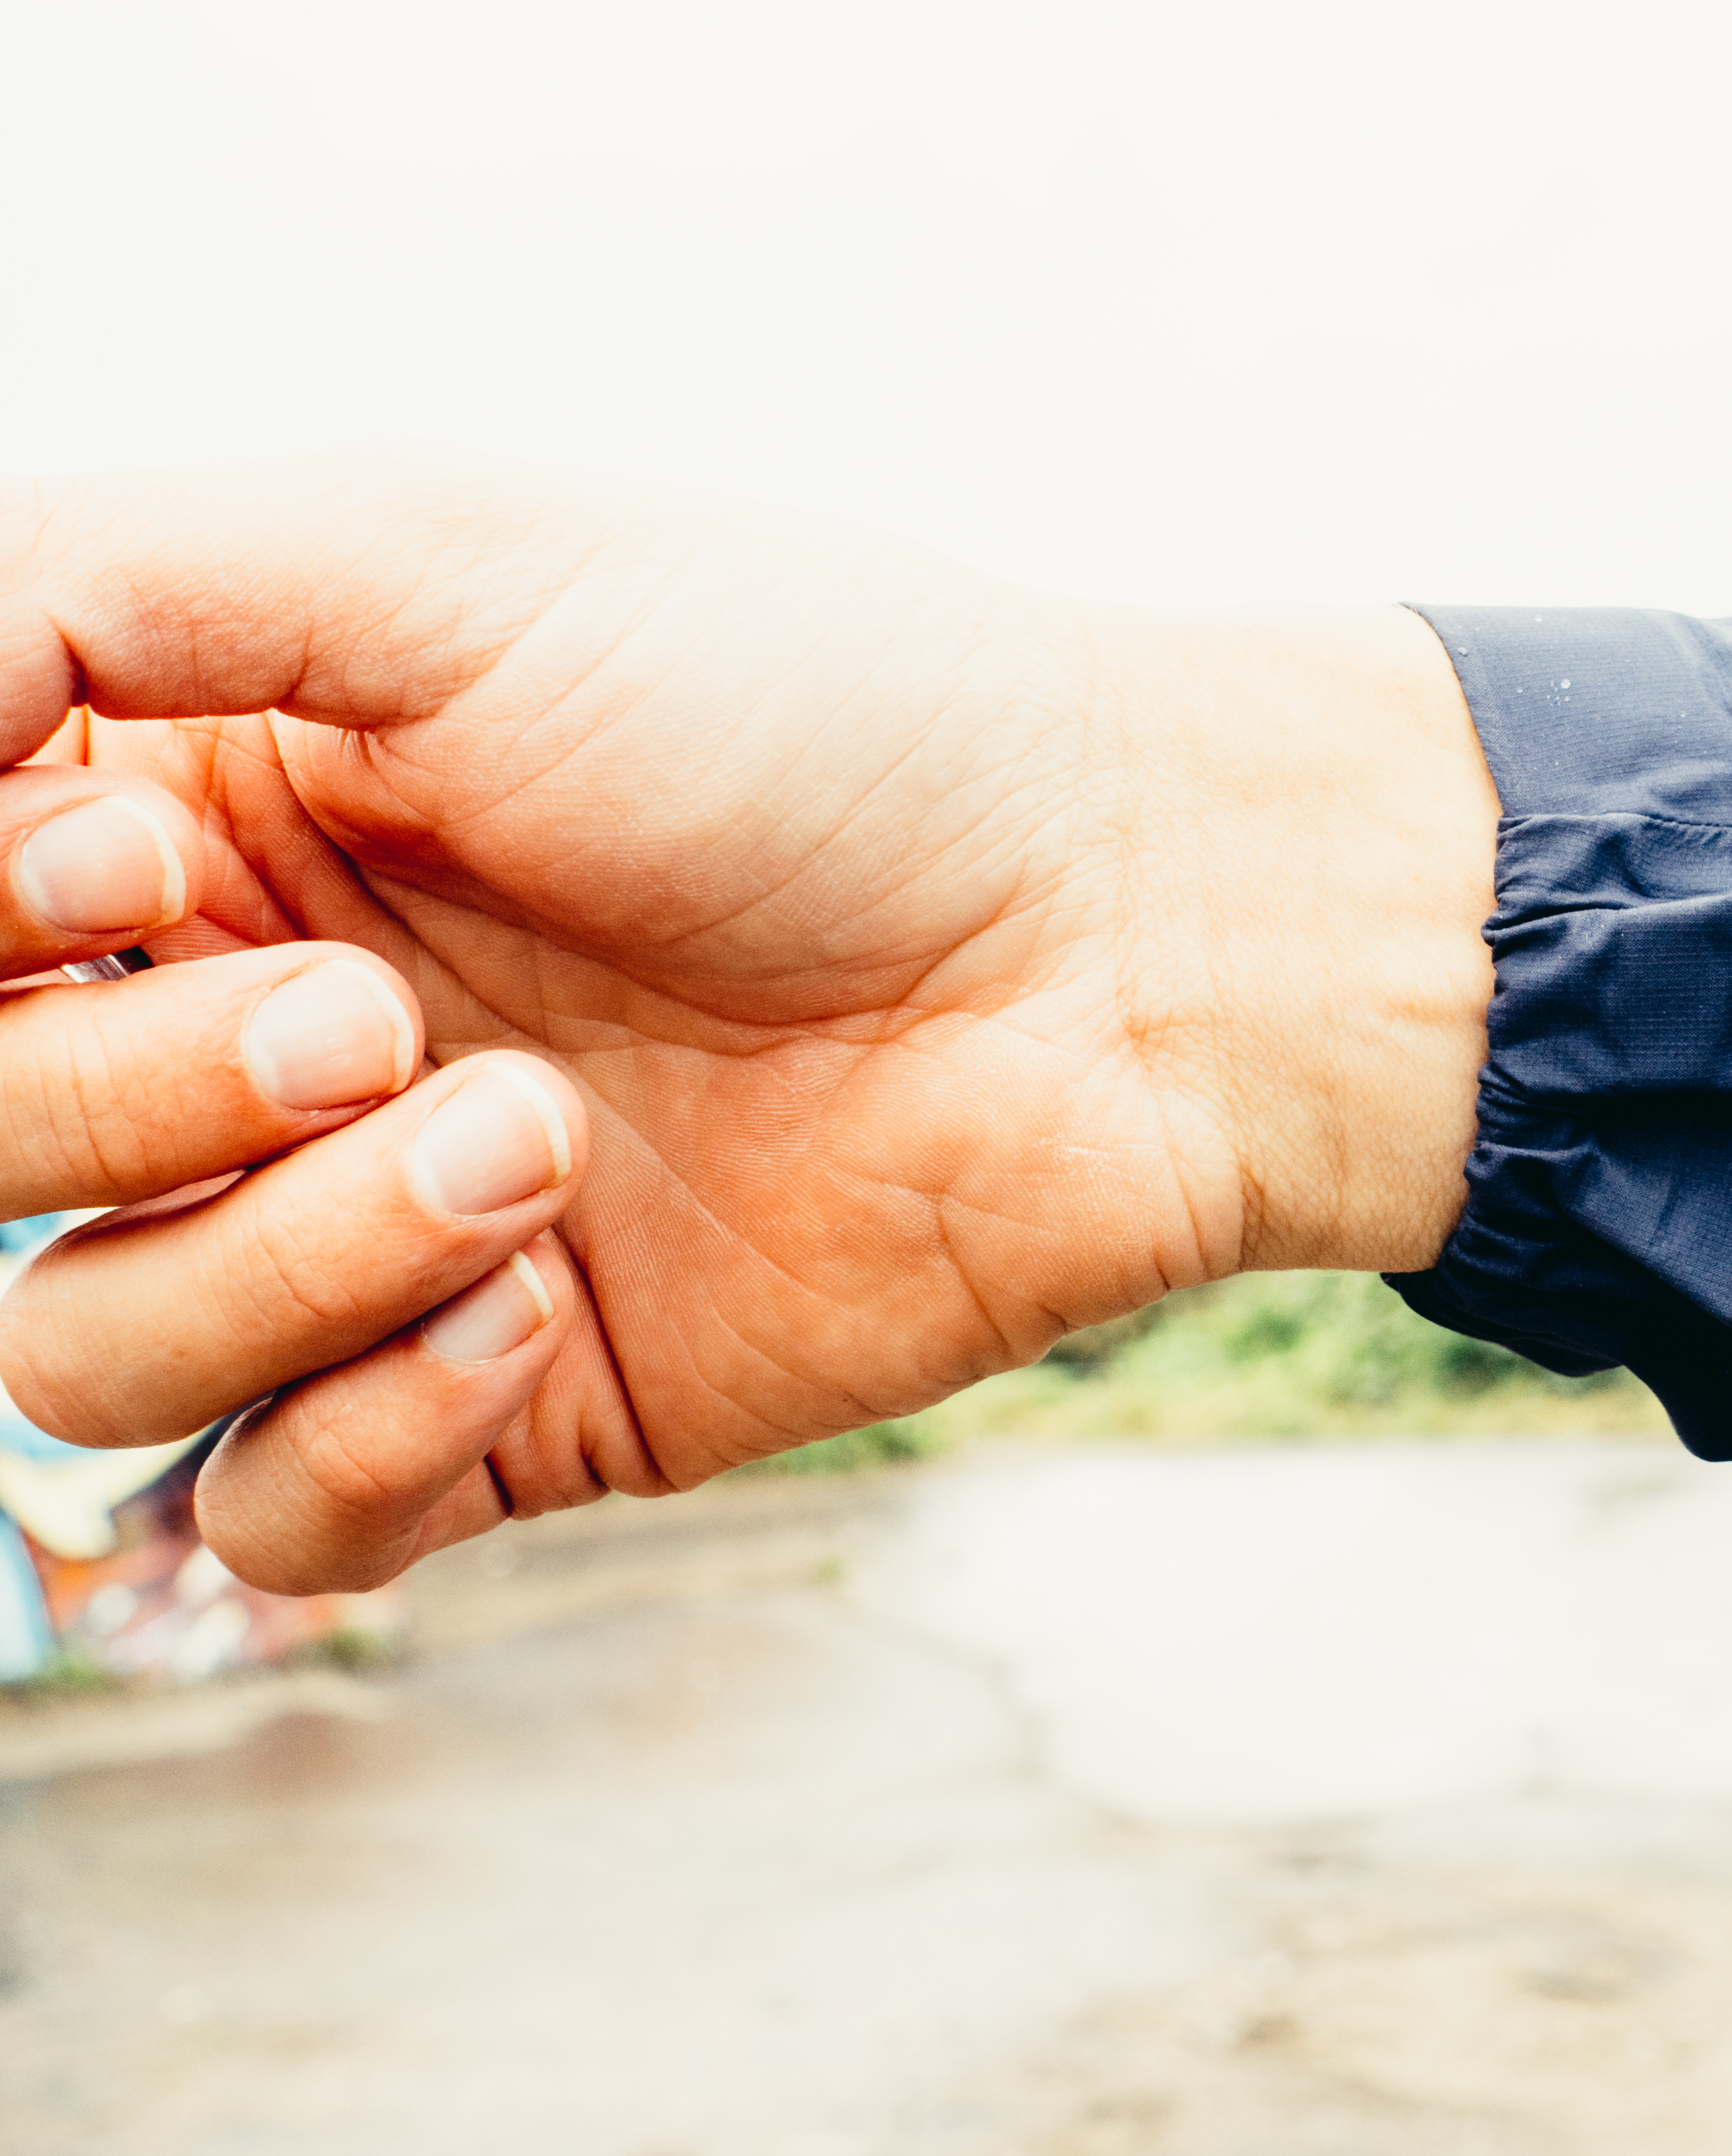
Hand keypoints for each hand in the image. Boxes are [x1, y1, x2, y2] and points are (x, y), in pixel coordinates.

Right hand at [0, 455, 1498, 1591]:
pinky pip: (279, 1514)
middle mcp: (257, 1036)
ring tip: (535, 1142)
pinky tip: (543, 1307)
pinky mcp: (511, 1406)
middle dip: (124, 1094)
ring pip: (85, 1356)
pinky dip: (361, 1429)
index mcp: (203, 817)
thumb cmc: (825, 712)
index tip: (141, 851)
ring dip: (279, 1261)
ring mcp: (378, 1237)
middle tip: (377, 1019)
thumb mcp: (432, 556)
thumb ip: (79, 587)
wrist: (1119, 933)